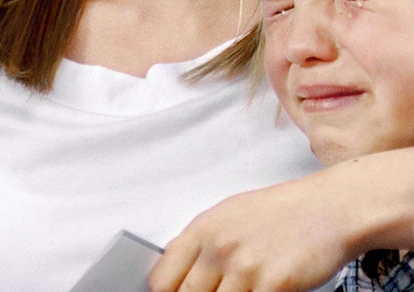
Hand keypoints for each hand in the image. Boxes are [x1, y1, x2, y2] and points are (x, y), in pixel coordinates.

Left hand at [148, 169, 351, 291]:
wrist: (330, 208)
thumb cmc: (284, 211)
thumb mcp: (232, 215)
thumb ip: (202, 244)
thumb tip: (172, 273)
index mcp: (204, 228)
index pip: (161, 281)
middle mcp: (219, 247)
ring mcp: (245, 268)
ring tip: (247, 290)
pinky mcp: (272, 286)